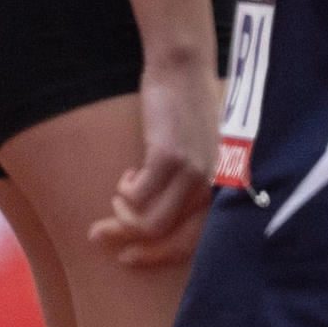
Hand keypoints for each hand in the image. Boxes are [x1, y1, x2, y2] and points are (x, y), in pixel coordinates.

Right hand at [91, 51, 223, 266]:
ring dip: (122, 216)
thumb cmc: (191, 113)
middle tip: (100, 237)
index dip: (160, 256)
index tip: (130, 256)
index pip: (197, 244)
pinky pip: (136, 196)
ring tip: (117, 196)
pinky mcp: (170, 157)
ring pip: (149, 224)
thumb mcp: (205, 156)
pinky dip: (124, 191)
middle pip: (172, 240)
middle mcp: (216, 187)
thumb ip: (195, 187)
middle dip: (133, 247)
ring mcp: (195, 173)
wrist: (185, 70)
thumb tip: (161, 224)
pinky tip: (127, 173)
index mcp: (227, 190)